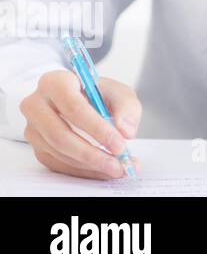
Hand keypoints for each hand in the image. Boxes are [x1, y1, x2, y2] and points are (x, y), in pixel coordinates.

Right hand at [20, 69, 141, 179]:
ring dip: (90, 165)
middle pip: (60, 135)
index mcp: (55, 82)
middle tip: (118, 163)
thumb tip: (125, 131)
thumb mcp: (117, 92)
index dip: (97, 129)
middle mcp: (36, 105)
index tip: (120, 144)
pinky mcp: (37, 147)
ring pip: (59, 152)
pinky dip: (83, 170)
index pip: (73, 107)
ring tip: (117, 168)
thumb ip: (127, 107)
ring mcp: (33, 128)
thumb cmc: (97, 94)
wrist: (80, 100)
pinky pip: (58, 163)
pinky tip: (103, 170)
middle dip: (92, 153)